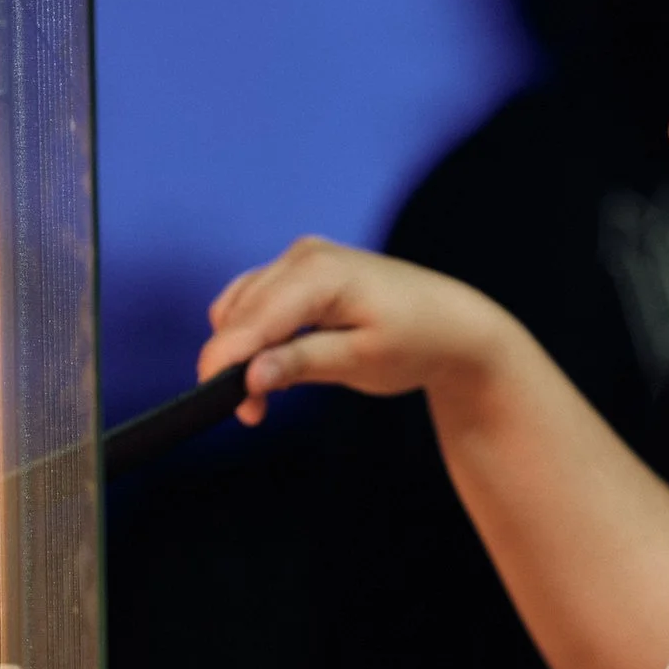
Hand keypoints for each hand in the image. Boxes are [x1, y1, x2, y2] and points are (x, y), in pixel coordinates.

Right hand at [199, 238, 515, 424]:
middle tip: (252, 413)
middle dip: (234, 364)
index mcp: (319, 273)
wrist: (451, 324)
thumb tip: (249, 377)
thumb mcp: (360, 361)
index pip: (251, 319)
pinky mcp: (300, 270)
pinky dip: (253, 335)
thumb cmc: (416, 342)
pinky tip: (272, 365)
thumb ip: (300, 364)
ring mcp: (300, 258)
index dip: (225, 362)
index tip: (217, 403)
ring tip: (264, 396)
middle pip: (238, 314)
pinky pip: (255, 302)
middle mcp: (303, 255)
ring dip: (241, 352)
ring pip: (239, 307)